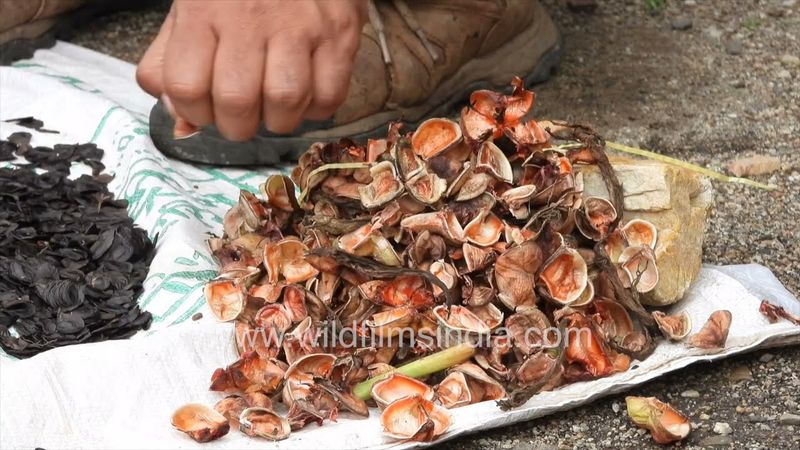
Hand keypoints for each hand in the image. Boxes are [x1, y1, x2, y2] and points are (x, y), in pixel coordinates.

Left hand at [136, 0, 365, 139]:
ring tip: (277, 108)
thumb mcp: (191, 11)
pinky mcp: (338, 34)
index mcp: (202, 11)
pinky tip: (308, 93)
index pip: (186, 87)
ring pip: (285, 100)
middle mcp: (249, 17)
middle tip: (243, 118)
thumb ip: (170, 65)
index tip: (205, 110)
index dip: (194, 114)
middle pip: (236, 101)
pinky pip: (329, 95)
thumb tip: (182, 123)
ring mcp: (298, 25)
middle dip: (237, 127)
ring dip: (279, 120)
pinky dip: (317, 108)